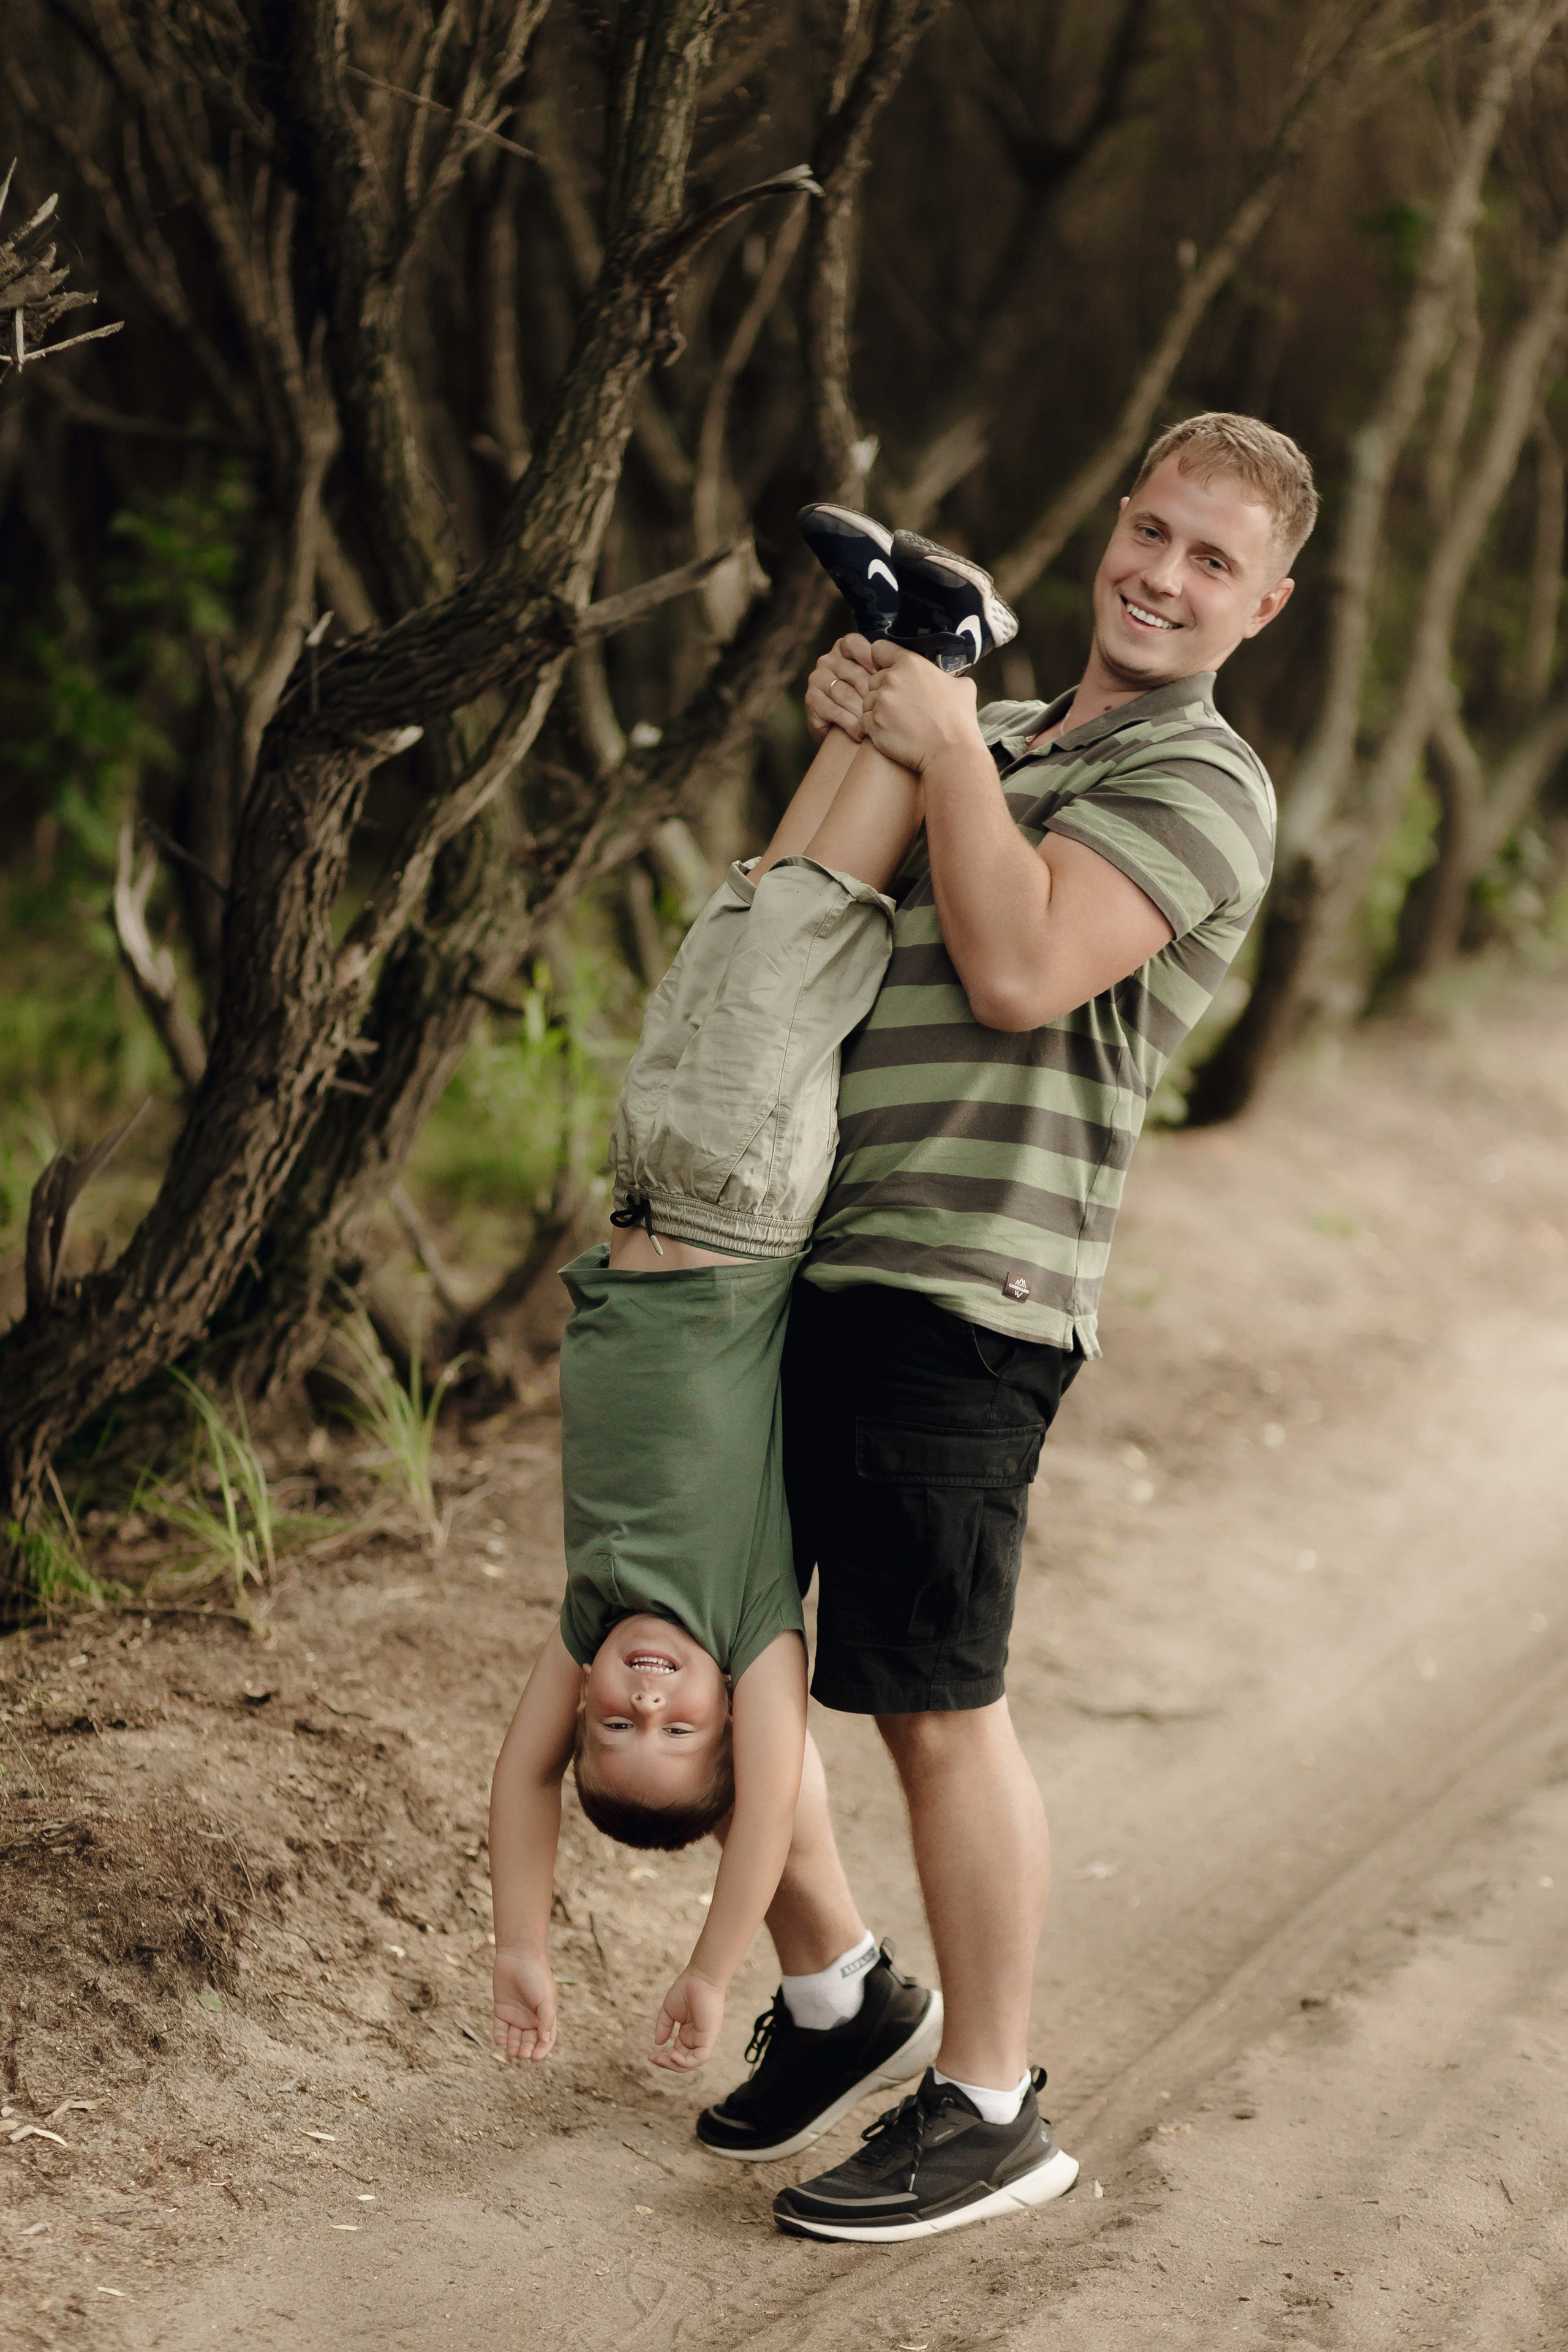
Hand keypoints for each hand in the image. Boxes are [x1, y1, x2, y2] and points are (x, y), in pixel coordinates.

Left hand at [492, 1948, 556, 2062]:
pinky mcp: (501, 2010)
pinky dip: (500, 2037)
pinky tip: (501, 2039)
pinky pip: (500, 2029)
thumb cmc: (537, 1976)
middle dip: (526, 2050)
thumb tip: (544, 2041)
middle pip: (528, 2041)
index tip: (535, 2056)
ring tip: (512, 2051)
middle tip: (522, 2053)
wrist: (518, 1955)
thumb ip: (546, 2020)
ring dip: (513, 2047)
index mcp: (545, 2016)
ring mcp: (515, 2015)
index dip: (542, 2050)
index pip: (545, 2039)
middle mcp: (530, 2018)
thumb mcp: (546, 1999)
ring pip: (513, 2039)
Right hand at [650, 1967, 725, 2070]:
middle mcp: (697, 2038)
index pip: (677, 2053)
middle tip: (653, 2058)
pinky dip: (685, 2062)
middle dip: (667, 2063)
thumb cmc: (686, 1989)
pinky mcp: (709, 2037)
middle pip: (683, 2061)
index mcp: (689, 2033)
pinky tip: (672, 2055)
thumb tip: (658, 2044)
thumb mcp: (669, 2011)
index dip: (664, 2058)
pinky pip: (699, 2058)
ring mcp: (704, 2039)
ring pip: (691, 2063)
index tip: (650, 2056)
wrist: (700, 1977)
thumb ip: (663, 2027)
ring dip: (674, 2065)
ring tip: (661, 2058)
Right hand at [804, 633, 877, 743]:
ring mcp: (817, 679)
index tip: (887, 678)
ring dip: (863, 712)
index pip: (855, 644)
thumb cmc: (865, 702)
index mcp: (842, 648)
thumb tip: (903, 666)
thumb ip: (883, 668)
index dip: (872, 660)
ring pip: (846, 693)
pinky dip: (850, 724)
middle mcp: (827, 660)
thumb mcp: (875, 681)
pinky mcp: (811, 700)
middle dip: (872, 694)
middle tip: (887, 709)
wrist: (842, 734)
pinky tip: (861, 732)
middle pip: (855, 673)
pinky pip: (835, 711)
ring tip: (876, 723)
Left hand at [862, 641, 978, 773]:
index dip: (882, 660)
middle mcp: (891, 679)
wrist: (950, 752)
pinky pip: (865, 720)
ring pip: (868, 700)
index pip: (879, 649)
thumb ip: (947, 676)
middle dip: (884, 690)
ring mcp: (880, 702)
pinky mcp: (873, 724)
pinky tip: (893, 732)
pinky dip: (875, 727)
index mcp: (910, 664)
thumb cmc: (958, 721)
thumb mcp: (962, 686)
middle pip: (873, 679)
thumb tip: (948, 678)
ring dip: (878, 709)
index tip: (887, 669)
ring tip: (899, 721)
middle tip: (902, 705)